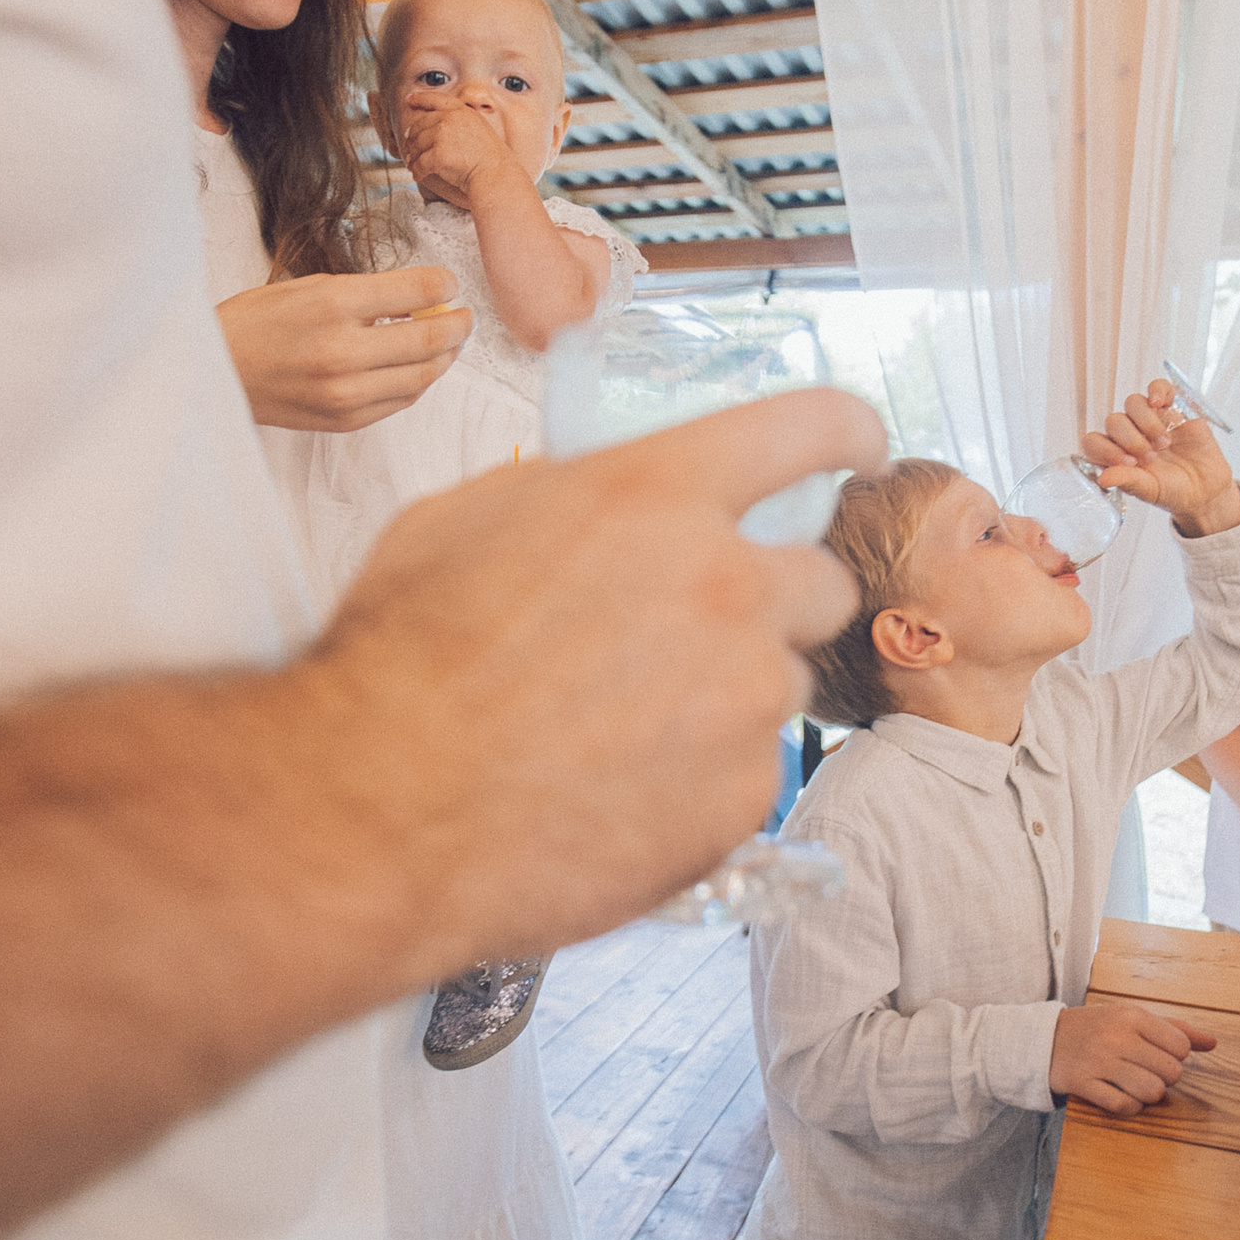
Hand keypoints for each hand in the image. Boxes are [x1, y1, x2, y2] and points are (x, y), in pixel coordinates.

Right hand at [217, 266, 469, 431]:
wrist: (216, 372)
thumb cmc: (255, 323)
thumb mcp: (307, 286)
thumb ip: (365, 292)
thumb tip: (417, 296)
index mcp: (333, 305)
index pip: (415, 292)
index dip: (444, 286)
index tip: (449, 285)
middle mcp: (343, 351)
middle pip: (429, 339)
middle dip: (457, 325)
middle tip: (463, 316)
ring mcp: (346, 392)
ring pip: (423, 376)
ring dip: (444, 357)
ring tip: (447, 342)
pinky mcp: (346, 419)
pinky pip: (401, 401)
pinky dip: (418, 382)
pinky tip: (418, 366)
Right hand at [312, 388, 891, 961]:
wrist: (379, 811)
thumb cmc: (401, 663)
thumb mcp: (467, 522)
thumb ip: (573, 498)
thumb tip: (611, 503)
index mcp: (658, 494)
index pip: (806, 427)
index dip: (846, 429)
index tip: (860, 444)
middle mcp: (725, 584)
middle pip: (821, 580)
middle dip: (774, 601)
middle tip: (703, 635)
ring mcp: (744, 695)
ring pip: (780, 683)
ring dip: (726, 698)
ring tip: (620, 732)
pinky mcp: (744, 794)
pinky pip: (750, 775)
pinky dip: (701, 784)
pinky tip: (616, 793)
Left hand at [394, 99, 522, 210]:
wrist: (495, 174)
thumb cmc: (491, 158)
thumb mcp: (479, 129)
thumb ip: (460, 123)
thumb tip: (437, 129)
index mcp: (461, 111)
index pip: (436, 99)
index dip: (420, 99)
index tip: (409, 100)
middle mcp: (450, 119)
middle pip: (421, 125)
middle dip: (412, 138)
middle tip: (408, 148)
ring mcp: (443, 136)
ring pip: (417, 145)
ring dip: (413, 156)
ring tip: (412, 164)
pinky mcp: (438, 155)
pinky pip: (420, 163)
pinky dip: (417, 171)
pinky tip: (418, 175)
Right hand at [1048, 1001, 1217, 1117]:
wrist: (1043, 1039)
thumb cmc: (1097, 1028)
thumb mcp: (1132, 1018)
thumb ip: (1175, 1029)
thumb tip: (1213, 1043)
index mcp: (1131, 1015)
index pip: (1181, 1046)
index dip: (1177, 1056)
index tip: (1159, 1054)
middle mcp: (1116, 1036)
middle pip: (1171, 1072)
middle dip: (1165, 1077)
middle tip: (1147, 1071)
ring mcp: (1098, 1061)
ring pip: (1152, 1092)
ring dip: (1149, 1095)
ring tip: (1137, 1085)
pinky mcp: (1083, 1084)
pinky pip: (1124, 1106)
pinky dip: (1129, 1106)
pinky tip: (1120, 1094)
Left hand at [1080, 379, 1239, 536]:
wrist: (1206, 489)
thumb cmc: (1174, 492)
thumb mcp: (1150, 491)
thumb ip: (1128, 481)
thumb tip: (1103, 478)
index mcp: (1116, 455)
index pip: (1094, 442)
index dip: (1105, 450)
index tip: (1129, 463)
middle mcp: (1129, 434)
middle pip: (1114, 421)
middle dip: (1131, 440)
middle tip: (1151, 457)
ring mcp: (1150, 419)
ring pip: (1133, 402)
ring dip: (1147, 422)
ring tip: (1164, 443)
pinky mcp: (1173, 408)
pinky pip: (1158, 387)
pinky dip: (1157, 390)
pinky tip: (1160, 403)